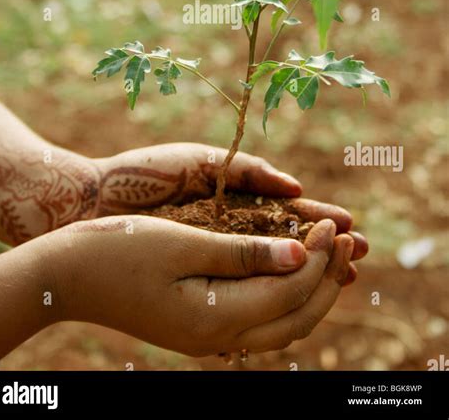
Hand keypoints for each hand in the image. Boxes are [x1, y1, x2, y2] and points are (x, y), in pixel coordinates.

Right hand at [48, 215, 353, 356]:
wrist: (66, 276)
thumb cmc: (118, 249)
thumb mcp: (183, 243)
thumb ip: (244, 254)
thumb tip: (299, 255)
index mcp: (216, 316)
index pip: (289, 290)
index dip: (318, 257)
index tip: (333, 222)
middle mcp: (218, 337)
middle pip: (295, 318)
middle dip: (327, 281)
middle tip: (346, 240)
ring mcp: (208, 337)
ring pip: (281, 326)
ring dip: (311, 292)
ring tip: (330, 256)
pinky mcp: (199, 326)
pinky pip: (259, 320)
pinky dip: (284, 297)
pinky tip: (288, 270)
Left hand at [94, 143, 367, 281]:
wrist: (97, 199)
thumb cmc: (148, 173)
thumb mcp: (205, 162)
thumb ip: (249, 172)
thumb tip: (295, 190)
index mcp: (235, 198)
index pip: (288, 213)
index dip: (319, 222)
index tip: (350, 227)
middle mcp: (231, 229)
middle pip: (289, 242)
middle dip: (324, 249)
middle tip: (360, 256)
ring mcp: (215, 253)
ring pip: (272, 265)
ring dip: (308, 271)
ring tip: (343, 276)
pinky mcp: (198, 272)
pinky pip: (243, 282)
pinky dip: (272, 286)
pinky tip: (297, 293)